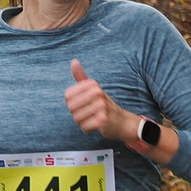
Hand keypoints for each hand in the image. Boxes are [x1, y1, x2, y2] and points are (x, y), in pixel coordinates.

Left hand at [64, 57, 179, 161]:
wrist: (122, 122)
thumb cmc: (103, 105)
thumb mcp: (93, 89)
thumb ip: (81, 77)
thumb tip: (73, 61)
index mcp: (92, 85)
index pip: (68, 96)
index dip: (72, 103)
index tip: (83, 104)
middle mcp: (97, 93)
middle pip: (71, 108)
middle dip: (76, 114)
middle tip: (88, 113)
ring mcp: (101, 106)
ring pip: (77, 118)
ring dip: (82, 122)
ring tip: (93, 119)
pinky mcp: (103, 119)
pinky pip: (84, 127)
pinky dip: (87, 129)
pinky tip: (96, 125)